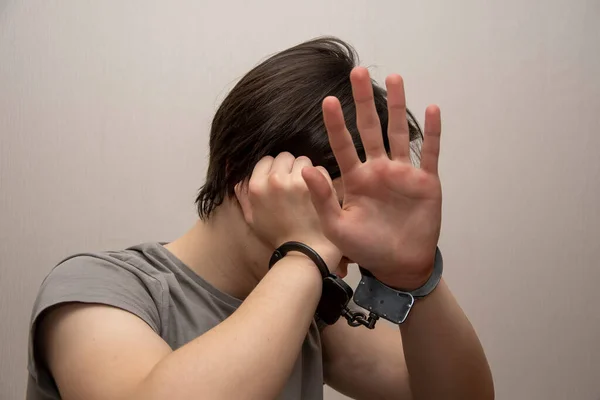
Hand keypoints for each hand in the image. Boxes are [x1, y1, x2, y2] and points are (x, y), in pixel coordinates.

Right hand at [235, 153, 341, 269]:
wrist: (305, 252)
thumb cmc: (278, 236)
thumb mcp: (252, 217)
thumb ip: (242, 193)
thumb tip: (229, 167)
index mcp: (257, 187)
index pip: (266, 160)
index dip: (274, 170)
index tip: (281, 183)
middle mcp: (275, 180)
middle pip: (285, 157)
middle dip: (290, 168)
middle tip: (295, 186)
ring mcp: (296, 181)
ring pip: (303, 160)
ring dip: (307, 171)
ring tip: (307, 190)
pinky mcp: (317, 185)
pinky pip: (320, 169)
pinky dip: (322, 178)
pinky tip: (319, 194)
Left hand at [302, 67, 442, 289]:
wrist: (398, 265)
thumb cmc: (365, 248)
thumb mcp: (336, 226)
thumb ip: (323, 197)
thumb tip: (306, 168)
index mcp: (356, 178)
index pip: (343, 145)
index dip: (335, 123)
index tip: (327, 100)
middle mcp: (378, 169)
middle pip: (370, 128)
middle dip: (363, 101)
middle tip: (357, 73)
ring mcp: (402, 173)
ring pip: (399, 133)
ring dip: (397, 106)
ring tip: (395, 78)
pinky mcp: (426, 181)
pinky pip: (429, 152)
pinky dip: (432, 132)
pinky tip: (432, 109)